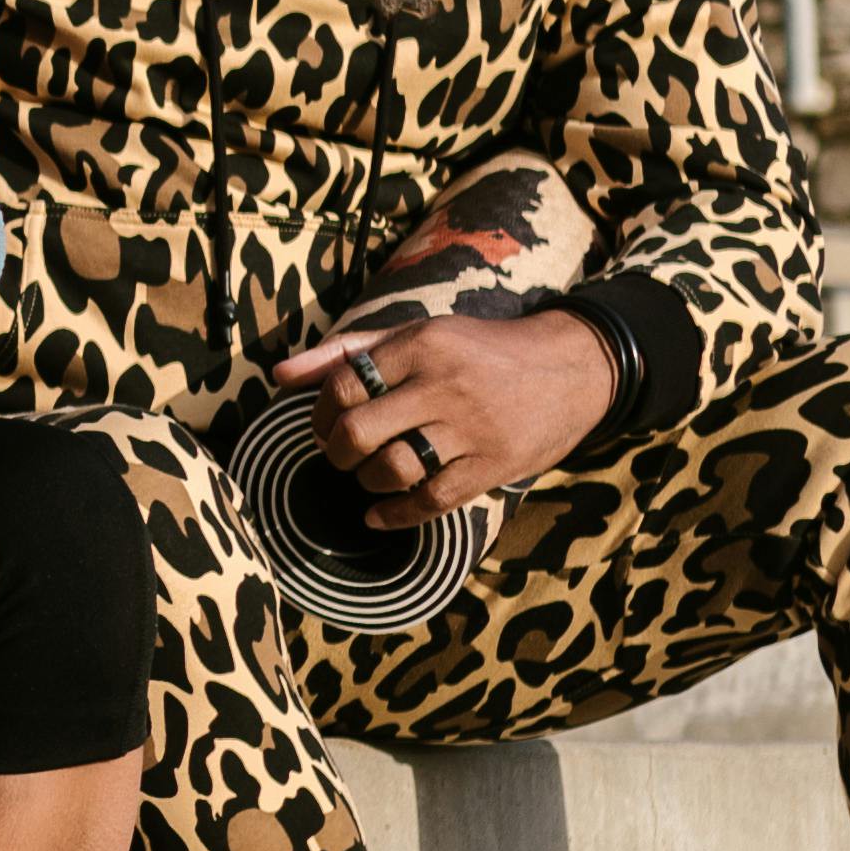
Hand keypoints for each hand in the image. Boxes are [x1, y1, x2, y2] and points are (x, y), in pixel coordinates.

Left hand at [261, 302, 616, 528]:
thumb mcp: (418, 335)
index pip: (343, 385)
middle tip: (340, 455)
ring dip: (366, 482)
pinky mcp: (493, 464)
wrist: (571, 367)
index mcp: (421, 345)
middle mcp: (444, 385)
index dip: (320, 414)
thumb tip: (278, 375)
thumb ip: (347, 352)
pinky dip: (396, 515)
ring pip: (393, 469)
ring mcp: (471, 428)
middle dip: (335, 452)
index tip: (325, 424)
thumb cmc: (479, 351)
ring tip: (369, 475)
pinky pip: (432, 501)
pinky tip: (379, 514)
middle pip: (360, 432)